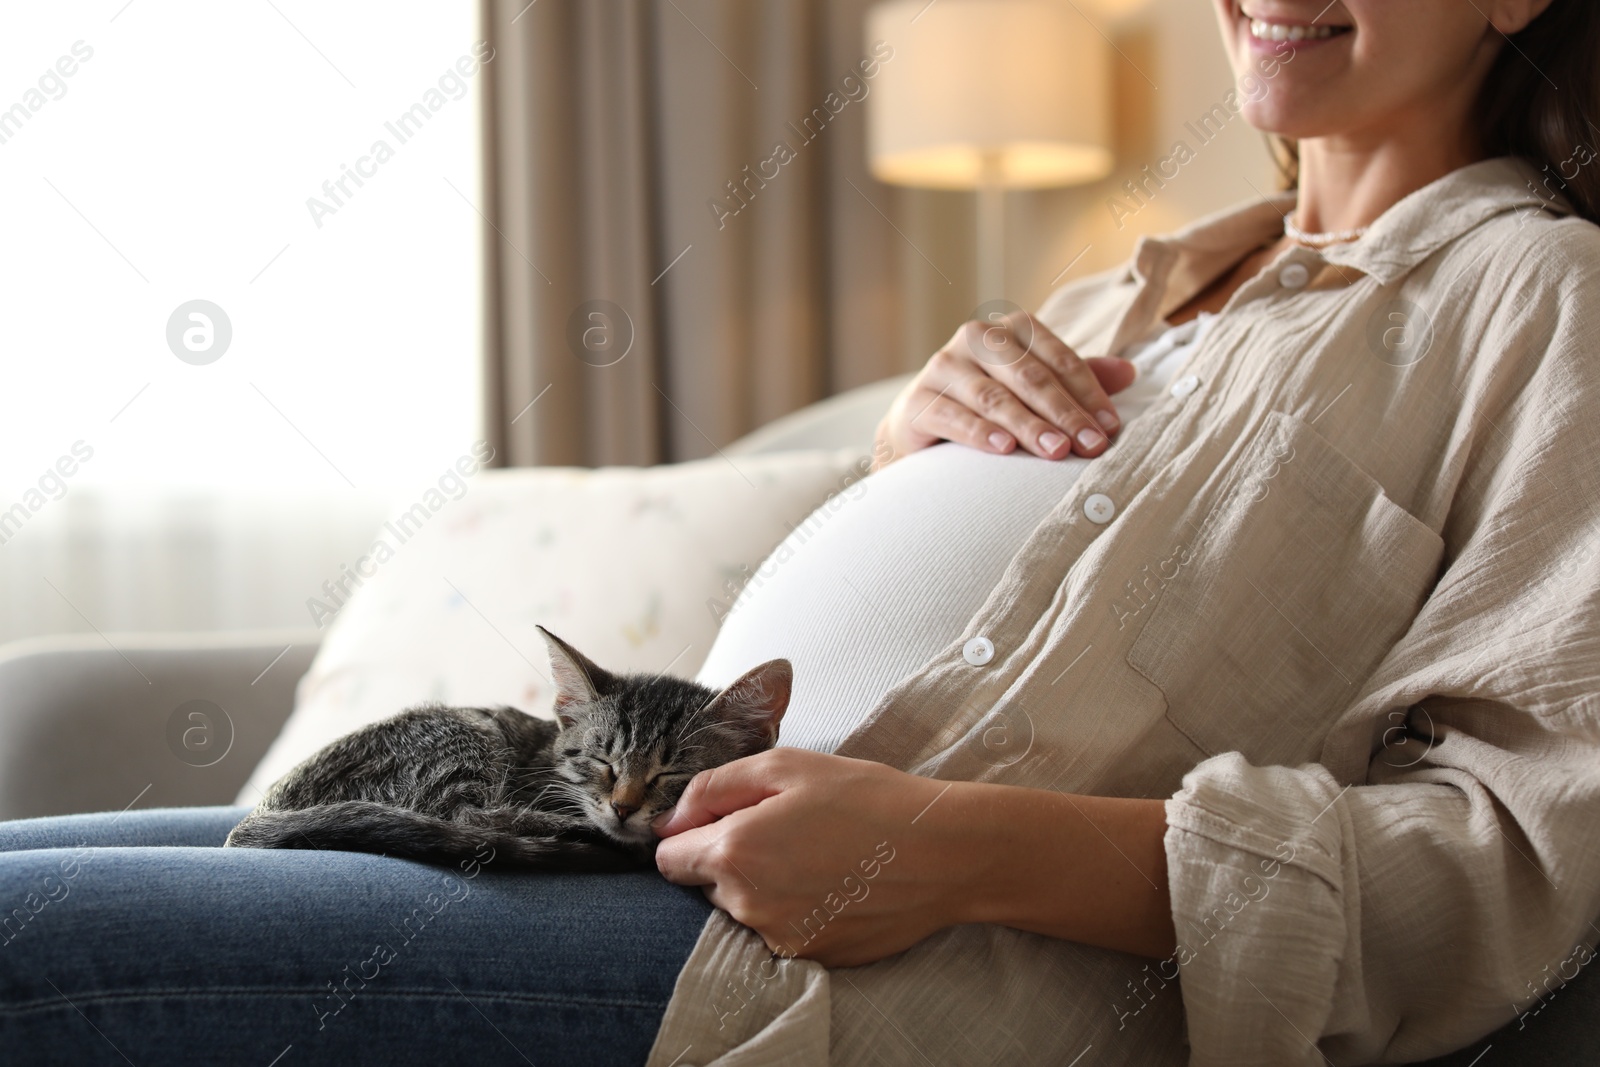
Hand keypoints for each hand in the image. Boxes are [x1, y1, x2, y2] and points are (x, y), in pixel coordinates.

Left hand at [652, 748, 971, 967]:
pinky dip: (797, 910)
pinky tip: (836, 884)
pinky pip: (782, 931)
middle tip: (788, 831)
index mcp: (734, 852)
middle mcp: (748, 906)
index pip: (669, 859)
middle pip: (707, 885)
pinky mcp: (811, 958)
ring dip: (765, 886)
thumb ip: (714, 787)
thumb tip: (671, 819)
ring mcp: (780, 939)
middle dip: (732, 859)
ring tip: (818, 856)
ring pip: (745, 910)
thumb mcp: (786, 766)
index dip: (692, 834)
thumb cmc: (868, 799)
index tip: (728, 819)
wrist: (942, 853)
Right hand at [872, 310, 1136, 470]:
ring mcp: (944, 366)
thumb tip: (1130, 372)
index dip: (1088, 393)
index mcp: (1011, 329)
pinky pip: (954, 416)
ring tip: (1056, 451)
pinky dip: (981, 433)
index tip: (1109, 428)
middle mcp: (976, 337)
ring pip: (995, 397)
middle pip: (1030, 376)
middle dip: (1065, 413)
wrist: (921, 423)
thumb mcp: (1033, 387)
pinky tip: (1004, 449)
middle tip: (1090, 445)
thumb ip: (1077, 379)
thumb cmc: (987, 402)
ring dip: (1029, 426)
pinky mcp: (919, 400)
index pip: (1059, 358)